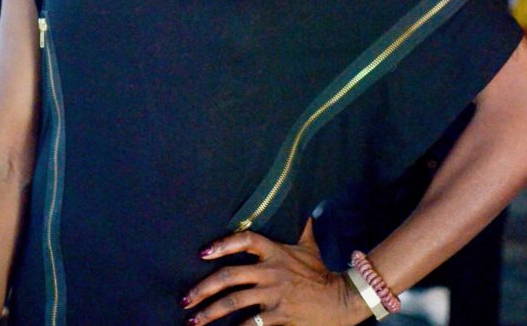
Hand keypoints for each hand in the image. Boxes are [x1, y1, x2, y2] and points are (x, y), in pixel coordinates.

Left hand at [182, 219, 365, 325]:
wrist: (340, 299)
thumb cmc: (321, 272)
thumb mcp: (309, 246)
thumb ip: (302, 229)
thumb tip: (305, 212)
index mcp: (275, 252)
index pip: (244, 241)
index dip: (222, 244)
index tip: (203, 253)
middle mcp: (270, 271)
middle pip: (229, 276)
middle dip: (204, 288)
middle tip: (186, 299)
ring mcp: (273, 295)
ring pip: (234, 302)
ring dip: (210, 313)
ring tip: (193, 321)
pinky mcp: (278, 316)